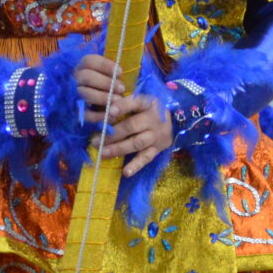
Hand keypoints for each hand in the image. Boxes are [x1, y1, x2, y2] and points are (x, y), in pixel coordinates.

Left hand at [75, 56, 172, 175]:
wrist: (177, 118)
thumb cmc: (149, 108)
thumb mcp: (141, 100)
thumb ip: (124, 104)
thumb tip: (103, 111)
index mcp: (147, 103)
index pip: (134, 103)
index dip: (121, 107)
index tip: (108, 112)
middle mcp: (153, 119)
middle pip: (132, 126)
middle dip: (112, 134)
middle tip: (95, 140)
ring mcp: (156, 135)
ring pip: (136, 143)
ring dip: (118, 149)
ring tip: (102, 153)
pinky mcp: (158, 149)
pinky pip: (146, 158)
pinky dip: (136, 166)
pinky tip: (125, 172)